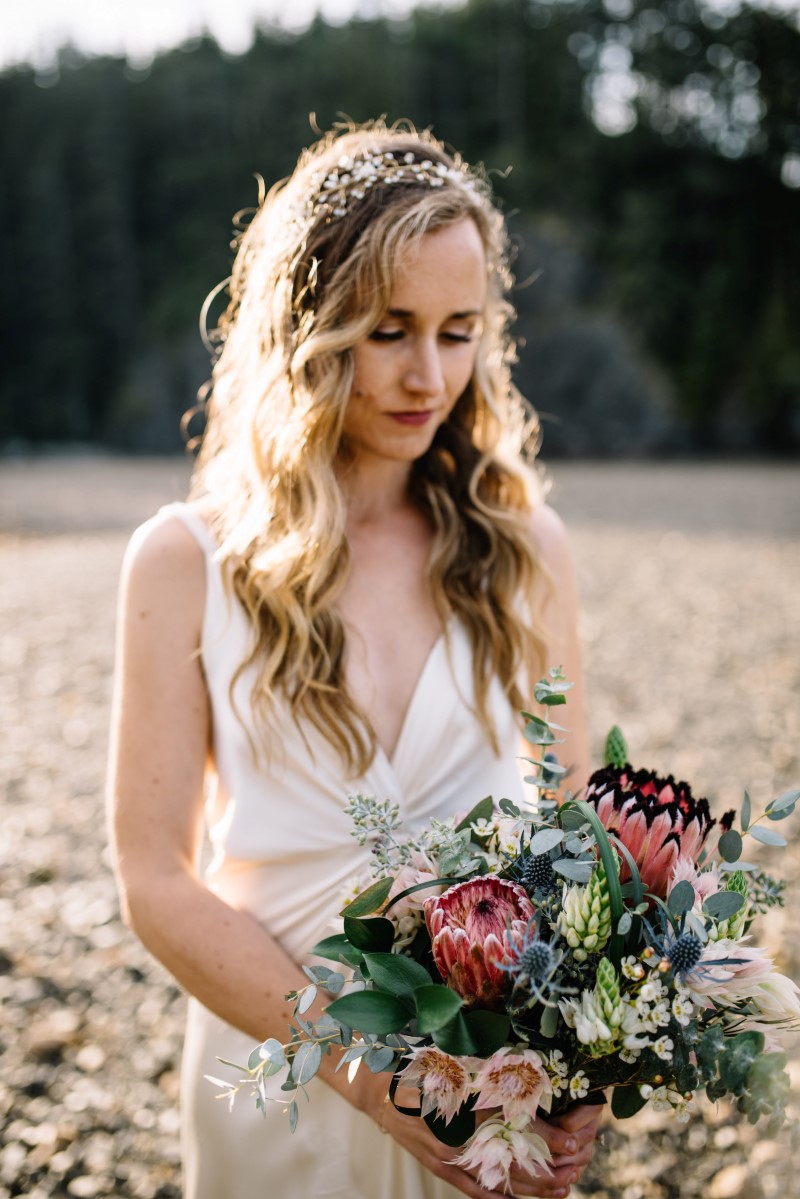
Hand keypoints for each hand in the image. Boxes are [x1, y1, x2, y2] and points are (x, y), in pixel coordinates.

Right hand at [367, 1078, 601, 1198]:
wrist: (380, 1085)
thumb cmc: (422, 1064)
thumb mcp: (459, 1060)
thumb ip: (494, 1072)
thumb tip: (534, 1076)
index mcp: (466, 1099)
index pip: (516, 1124)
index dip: (547, 1136)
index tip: (572, 1142)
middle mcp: (459, 1131)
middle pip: (512, 1158)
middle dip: (546, 1169)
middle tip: (574, 1171)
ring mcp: (448, 1153)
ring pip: (497, 1178)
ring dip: (531, 1187)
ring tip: (560, 1189)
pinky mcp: (439, 1165)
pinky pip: (474, 1189)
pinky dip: (499, 1197)